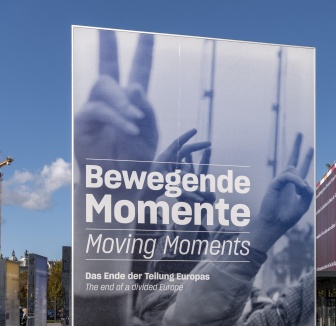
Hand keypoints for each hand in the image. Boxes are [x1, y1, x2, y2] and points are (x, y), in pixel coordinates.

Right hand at [75, 30, 157, 178]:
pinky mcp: (83, 123)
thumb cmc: (136, 164)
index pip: (138, 73)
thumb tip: (135, 85)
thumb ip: (148, 111)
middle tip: (105, 26)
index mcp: (133, 105)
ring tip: (136, 119)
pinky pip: (99, 110)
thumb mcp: (151, 136)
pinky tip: (130, 128)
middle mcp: (112, 103)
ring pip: (104, 87)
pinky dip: (117, 118)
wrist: (120, 188)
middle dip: (107, 46)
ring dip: (122, 100)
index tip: (149, 32)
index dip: (143, 53)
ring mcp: (95, 111)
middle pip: (108, 69)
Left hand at [147, 128, 211, 202]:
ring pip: (187, 166)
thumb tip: (186, 175)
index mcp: (166, 157)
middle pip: (186, 149)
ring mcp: (173, 165)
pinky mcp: (175, 170)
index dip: (186, 136)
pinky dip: (186, 178)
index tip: (195, 130)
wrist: (149, 192)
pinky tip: (178, 182)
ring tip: (177, 183)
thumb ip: (176, 177)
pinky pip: (185, 172)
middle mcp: (170, 158)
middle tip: (209, 143)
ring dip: (186, 175)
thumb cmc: (154, 185)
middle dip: (198, 147)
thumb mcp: (164, 181)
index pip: (177, 143)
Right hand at [253, 133, 312, 250]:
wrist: (273, 224)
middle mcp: (287, 181)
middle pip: (292, 159)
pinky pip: (288, 176)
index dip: (306, 158)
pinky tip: (300, 188)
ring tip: (299, 193)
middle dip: (297, 146)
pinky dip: (296, 182)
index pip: (301, 168)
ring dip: (300, 182)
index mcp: (295, 185)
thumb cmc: (287, 217)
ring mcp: (280, 181)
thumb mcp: (303, 205)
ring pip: (293, 170)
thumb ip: (308, 192)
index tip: (310, 148)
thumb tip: (304, 181)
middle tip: (300, 133)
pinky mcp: (274, 183)